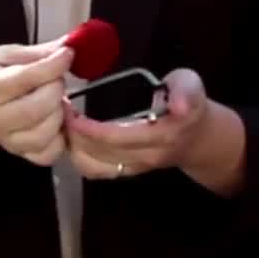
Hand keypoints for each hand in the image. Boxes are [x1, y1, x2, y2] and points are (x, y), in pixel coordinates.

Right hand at [0, 41, 74, 165]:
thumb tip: (68, 45)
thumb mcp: (7, 55)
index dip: (54, 65)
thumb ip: (38, 52)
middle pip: (38, 108)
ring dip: (59, 114)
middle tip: (55, 80)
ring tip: (55, 101)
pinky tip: (55, 121)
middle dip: (56, 89)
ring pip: (45, 133)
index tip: (67, 54)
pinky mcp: (20, 154)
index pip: (27, 77)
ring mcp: (8, 141)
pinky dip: (60, 138)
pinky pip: (48, 154)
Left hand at [64, 68, 209, 179]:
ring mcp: (136, 167)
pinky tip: (72, 139)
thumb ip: (185, 91)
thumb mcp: (191, 86)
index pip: (116, 138)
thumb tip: (178, 105)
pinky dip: (79, 157)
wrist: (199, 136)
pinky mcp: (127, 171)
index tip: (69, 110)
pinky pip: (97, 171)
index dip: (88, 128)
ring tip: (63, 125)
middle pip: (99, 155)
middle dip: (73, 135)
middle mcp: (146, 156)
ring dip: (73, 149)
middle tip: (59, 111)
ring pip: (94, 168)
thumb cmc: (189, 102)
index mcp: (161, 135)